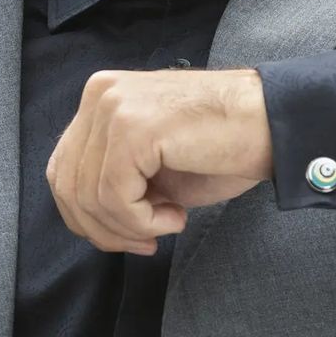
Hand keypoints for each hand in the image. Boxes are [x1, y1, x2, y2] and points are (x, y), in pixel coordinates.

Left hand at [45, 67, 272, 254]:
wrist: (272, 124)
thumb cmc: (222, 147)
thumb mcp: (151, 164)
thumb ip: (112, 177)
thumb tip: (86, 219)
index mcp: (101, 98)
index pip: (63, 170)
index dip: (87, 217)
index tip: (129, 236)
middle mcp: (99, 94)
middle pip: (68, 186)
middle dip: (105, 229)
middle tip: (147, 242)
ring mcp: (113, 108)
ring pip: (89, 197)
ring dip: (129, 227)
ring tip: (168, 223)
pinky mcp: (132, 129)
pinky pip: (114, 197)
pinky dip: (143, 221)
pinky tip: (175, 216)